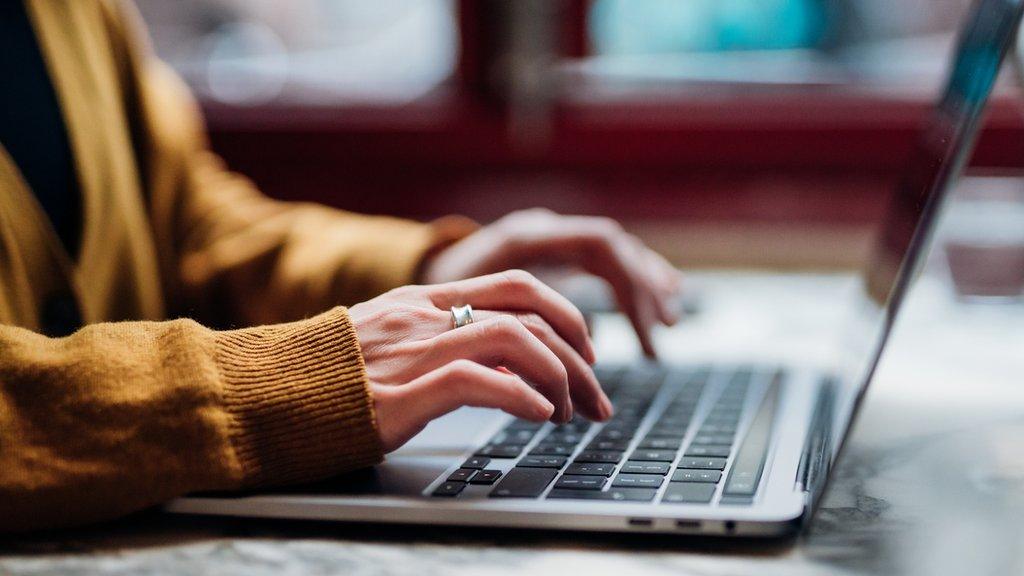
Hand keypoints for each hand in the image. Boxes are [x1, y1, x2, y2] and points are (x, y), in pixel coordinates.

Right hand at [350, 270, 613, 451]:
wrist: (262, 393)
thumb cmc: (327, 375)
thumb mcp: (389, 340)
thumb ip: (442, 338)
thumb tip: (505, 361)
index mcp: (426, 300)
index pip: (518, 286)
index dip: (566, 316)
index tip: (585, 354)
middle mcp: (426, 316)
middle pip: (531, 309)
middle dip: (579, 352)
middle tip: (596, 394)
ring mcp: (414, 350)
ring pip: (515, 340)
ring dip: (558, 378)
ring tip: (569, 413)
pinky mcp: (400, 393)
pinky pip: (478, 381)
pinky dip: (522, 397)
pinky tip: (539, 416)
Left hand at [422, 209, 681, 356]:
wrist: (409, 271)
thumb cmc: (430, 302)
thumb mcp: (462, 316)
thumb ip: (506, 335)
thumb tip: (551, 378)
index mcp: (525, 236)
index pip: (600, 245)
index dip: (628, 288)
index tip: (641, 334)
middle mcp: (543, 229)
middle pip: (614, 248)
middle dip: (643, 294)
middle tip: (660, 338)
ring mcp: (549, 238)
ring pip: (613, 252)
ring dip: (645, 285)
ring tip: (669, 322)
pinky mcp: (550, 254)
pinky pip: (604, 261)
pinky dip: (632, 280)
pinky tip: (659, 298)